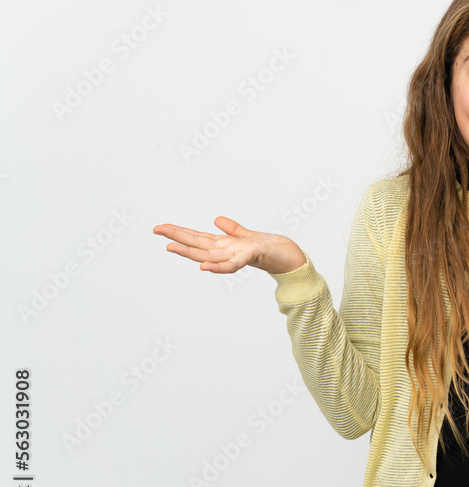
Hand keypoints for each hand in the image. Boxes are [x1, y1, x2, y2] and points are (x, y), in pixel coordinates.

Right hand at [152, 217, 306, 274]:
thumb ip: (233, 230)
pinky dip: (218, 267)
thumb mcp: (250, 236)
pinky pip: (232, 264)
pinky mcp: (252, 257)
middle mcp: (228, 252)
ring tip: (170, 247)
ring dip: (189, 252)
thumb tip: (216, 220)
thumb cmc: (274, 250)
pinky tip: (204, 266)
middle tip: (156, 230)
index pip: (199, 237)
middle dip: (177, 237)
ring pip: (209, 255)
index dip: (180, 232)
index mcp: (227, 245)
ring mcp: (238, 256)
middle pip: (198, 244)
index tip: (161, 227)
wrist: (293, 261)